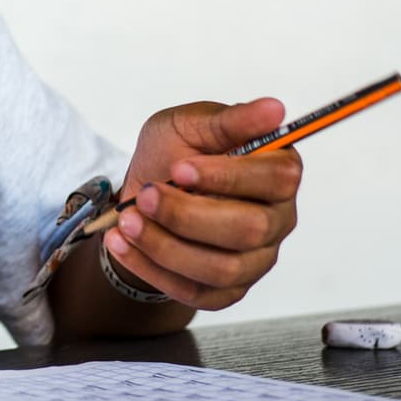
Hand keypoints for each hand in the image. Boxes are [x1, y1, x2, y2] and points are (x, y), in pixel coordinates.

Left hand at [105, 98, 301, 310]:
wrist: (142, 197)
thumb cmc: (171, 156)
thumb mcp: (188, 125)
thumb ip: (227, 121)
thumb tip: (274, 109)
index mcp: (276, 173)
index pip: (278, 179)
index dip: (228, 177)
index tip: (180, 168)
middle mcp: (276, 220)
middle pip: (250, 229)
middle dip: (188, 215)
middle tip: (145, 196)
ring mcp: (255, 260)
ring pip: (222, 267)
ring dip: (166, 245)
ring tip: (128, 221)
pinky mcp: (227, 290)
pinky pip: (196, 292)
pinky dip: (152, 269)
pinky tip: (123, 243)